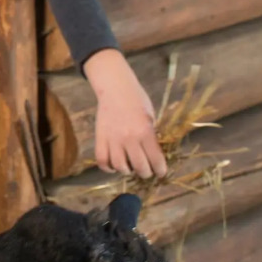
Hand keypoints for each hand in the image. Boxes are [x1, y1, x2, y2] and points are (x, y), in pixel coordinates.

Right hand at [85, 49, 166, 179]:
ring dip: (127, 171)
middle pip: (139, 167)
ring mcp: (113, 139)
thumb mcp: (151, 117)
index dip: (160, 170)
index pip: (156, 160)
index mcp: (145, 131)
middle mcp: (129, 138)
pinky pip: (102, 160)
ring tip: (130, 167)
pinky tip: (114, 166)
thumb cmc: (137, 100)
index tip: (161, 172)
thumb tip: (153, 156)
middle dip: (145, 173)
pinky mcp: (100, 138)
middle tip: (146, 171)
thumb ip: (152, 137)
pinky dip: (108, 168)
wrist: (116, 88)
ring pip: (120, 166)